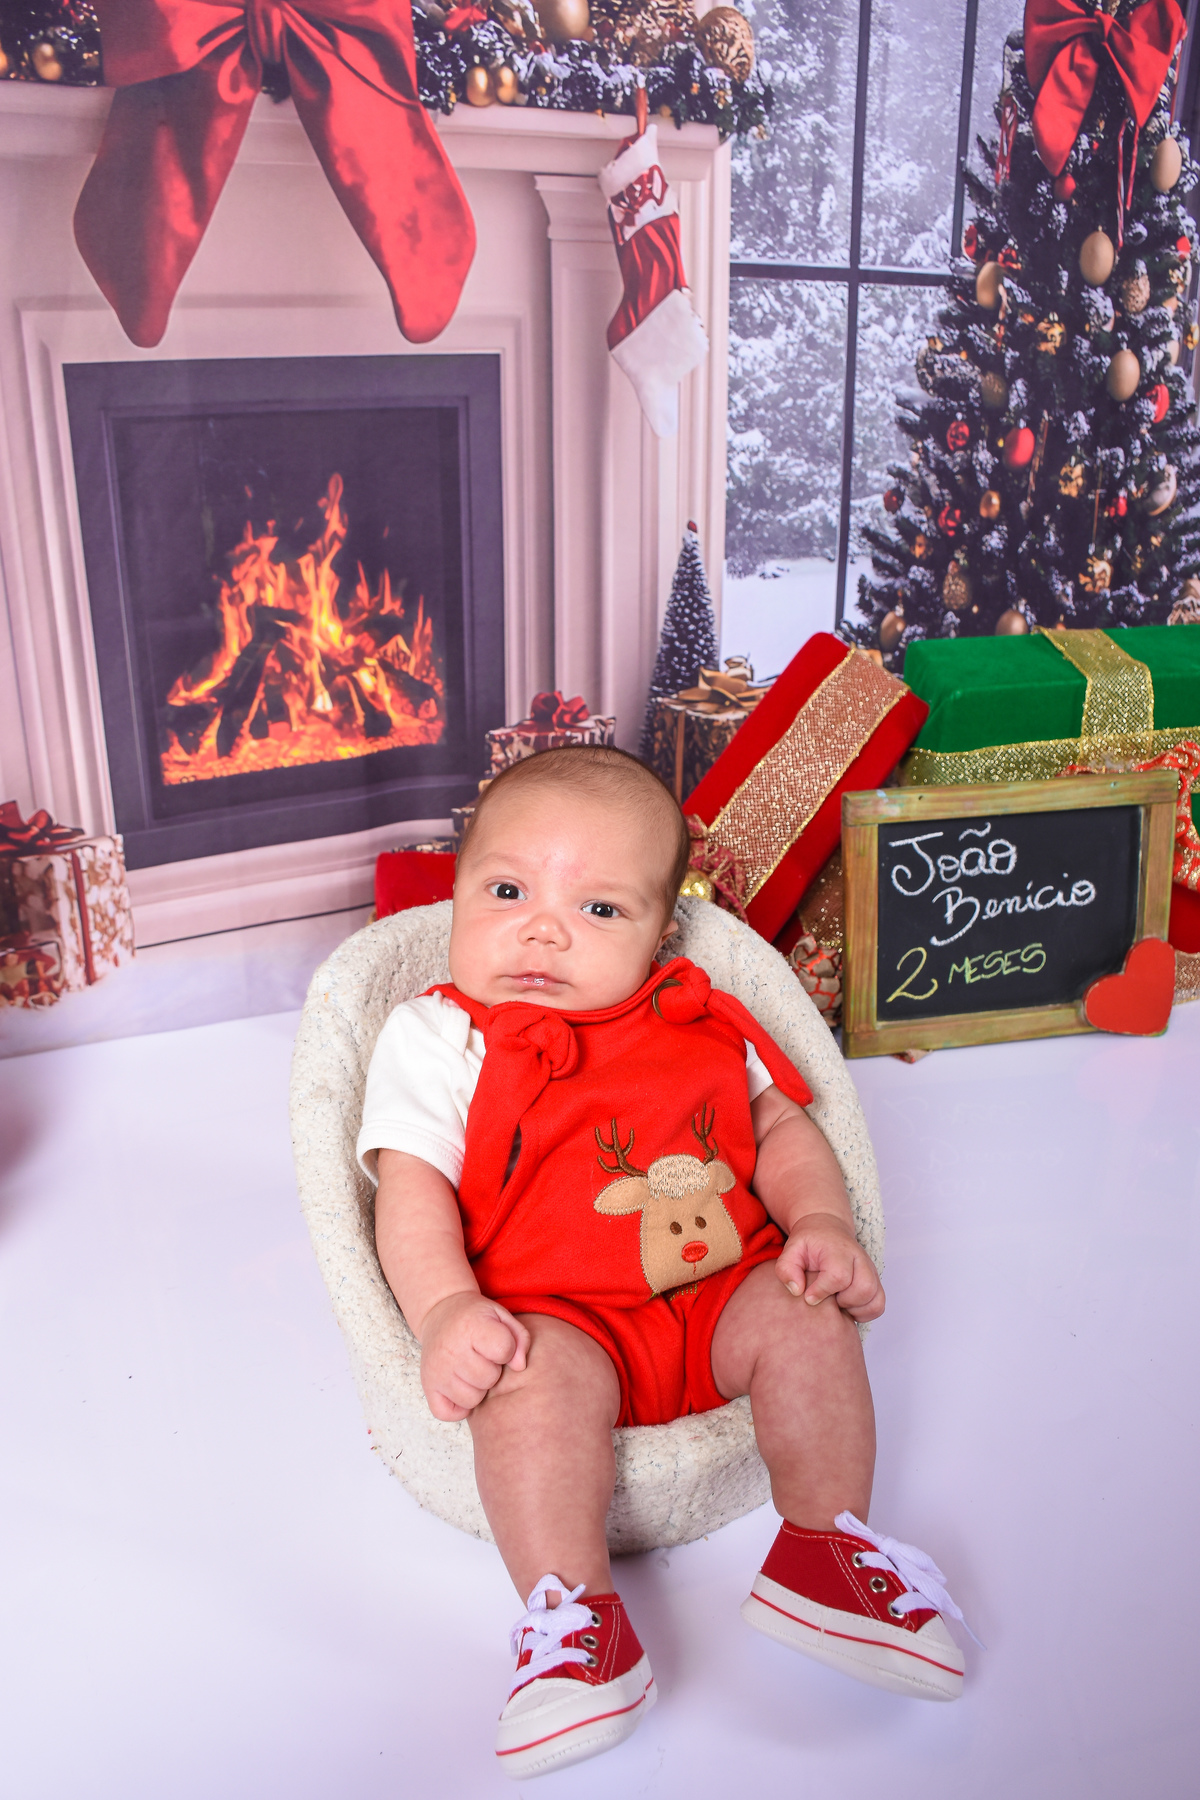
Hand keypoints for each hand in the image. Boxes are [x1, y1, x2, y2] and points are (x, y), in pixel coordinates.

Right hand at [418, 1290, 531, 1420]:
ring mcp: (437, 1370)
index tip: (496, 1342)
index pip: (503, 1350)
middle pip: (488, 1378)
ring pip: (472, 1399)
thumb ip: (520, 1338)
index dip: (506, 1349)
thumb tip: (519, 1366)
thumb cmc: (476, 1318)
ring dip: (477, 1388)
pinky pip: (448, 1413)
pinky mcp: (428, 1386)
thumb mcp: (502, 1316)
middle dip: (492, 1370)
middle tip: (482, 1356)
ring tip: (472, 1369)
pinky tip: (460, 1386)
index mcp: (471, 1326)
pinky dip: (458, 1407)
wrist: (440, 1314)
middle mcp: (450, 1349)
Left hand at [775, 1212, 884, 1321]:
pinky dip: (864, 1312)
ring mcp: (870, 1270)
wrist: (827, 1229)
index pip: (839, 1276)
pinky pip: (878, 1304)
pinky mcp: (875, 1281)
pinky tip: (847, 1306)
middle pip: (864, 1288)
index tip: (809, 1297)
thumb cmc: (810, 1242)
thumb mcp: (791, 1249)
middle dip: (843, 1301)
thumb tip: (797, 1291)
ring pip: (874, 1298)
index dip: (823, 1291)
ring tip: (838, 1302)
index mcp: (838, 1250)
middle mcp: (859, 1259)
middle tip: (828, 1298)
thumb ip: (786, 1268)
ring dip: (855, 1308)